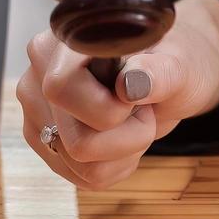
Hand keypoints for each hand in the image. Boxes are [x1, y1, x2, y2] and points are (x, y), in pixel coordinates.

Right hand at [15, 0, 218, 187]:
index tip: (136, 98)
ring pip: (78, 163)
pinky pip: (80, 176)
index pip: (61, 89)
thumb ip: (160, 72)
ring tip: (132, 120)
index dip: (108, 109)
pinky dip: (113, 165)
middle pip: (75, 141)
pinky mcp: (43, 140)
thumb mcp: (180, 64)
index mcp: (65, 42)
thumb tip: (130, 84)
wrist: (165, 78)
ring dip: (122, 153)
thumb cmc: (172, 63)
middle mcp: (39, 74)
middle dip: (126, 137)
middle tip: (143, 110)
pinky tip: (122, 138)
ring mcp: (37, 110)